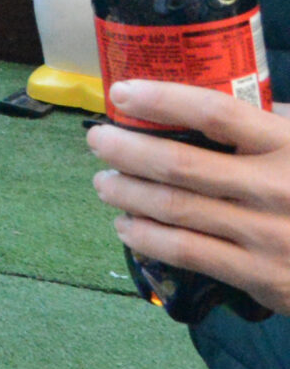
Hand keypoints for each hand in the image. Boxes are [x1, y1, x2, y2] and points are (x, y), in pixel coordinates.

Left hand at [87, 79, 289, 313]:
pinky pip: (186, 251)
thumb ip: (267, 126)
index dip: (163, 99)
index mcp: (289, 145)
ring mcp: (266, 234)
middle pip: (180, 163)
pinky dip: (145, 235)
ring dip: (126, 192)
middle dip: (125, 150)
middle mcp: (276, 187)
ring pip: (174, 208)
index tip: (121, 93)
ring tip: (104, 182)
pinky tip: (127, 225)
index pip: (217, 113)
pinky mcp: (260, 275)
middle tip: (98, 140)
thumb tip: (196, 102)